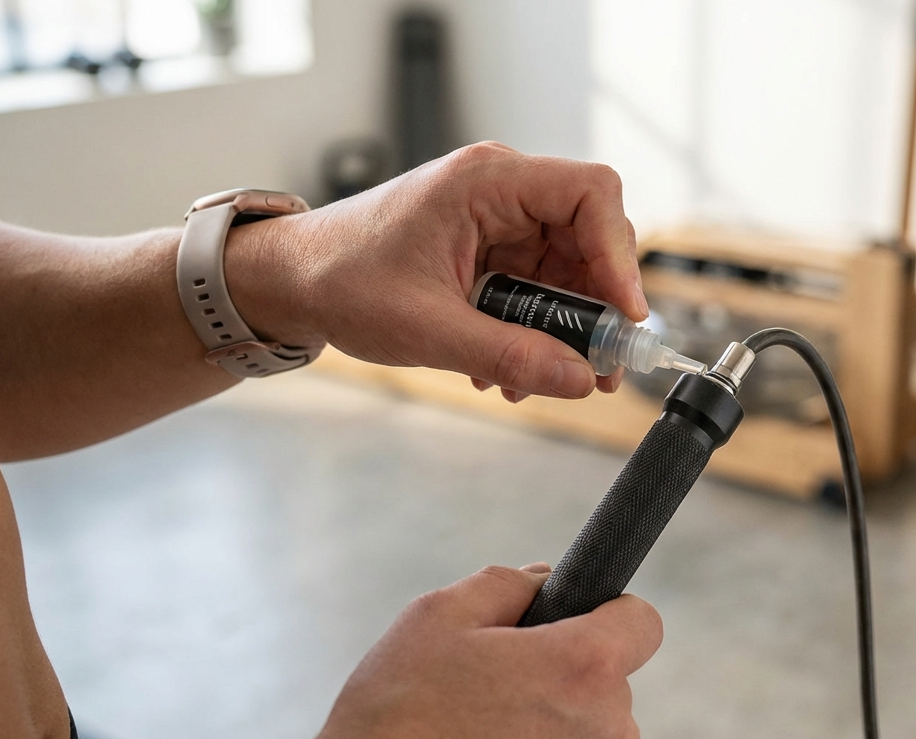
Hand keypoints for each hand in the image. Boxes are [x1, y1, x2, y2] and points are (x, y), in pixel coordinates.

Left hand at [227, 142, 646, 400]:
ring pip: (571, 266)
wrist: (291, 281)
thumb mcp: (428, 329)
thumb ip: (509, 355)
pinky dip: (540, 327)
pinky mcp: (492, 246)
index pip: (590, 193)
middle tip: (600, 364)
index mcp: (486, 181)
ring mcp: (499, 217)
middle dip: (599, 304)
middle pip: (591, 233)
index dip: (620, 254)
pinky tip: (514, 366)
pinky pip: (542, 284)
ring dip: (568, 326)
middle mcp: (501, 189)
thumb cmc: (340, 280)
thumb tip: (579, 380)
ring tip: (546, 376)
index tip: (624, 314)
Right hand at [288, 563, 662, 738]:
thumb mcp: (443, 614)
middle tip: (502, 669)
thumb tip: (545, 580)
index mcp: (584, 666)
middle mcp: (607, 727)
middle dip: (568, 662)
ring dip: (554, 709)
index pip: (644, 622)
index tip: (571, 615)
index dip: (607, 610)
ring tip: (486, 714)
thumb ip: (510, 583)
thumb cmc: (399, 709)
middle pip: (613, 673)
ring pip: (591, 719)